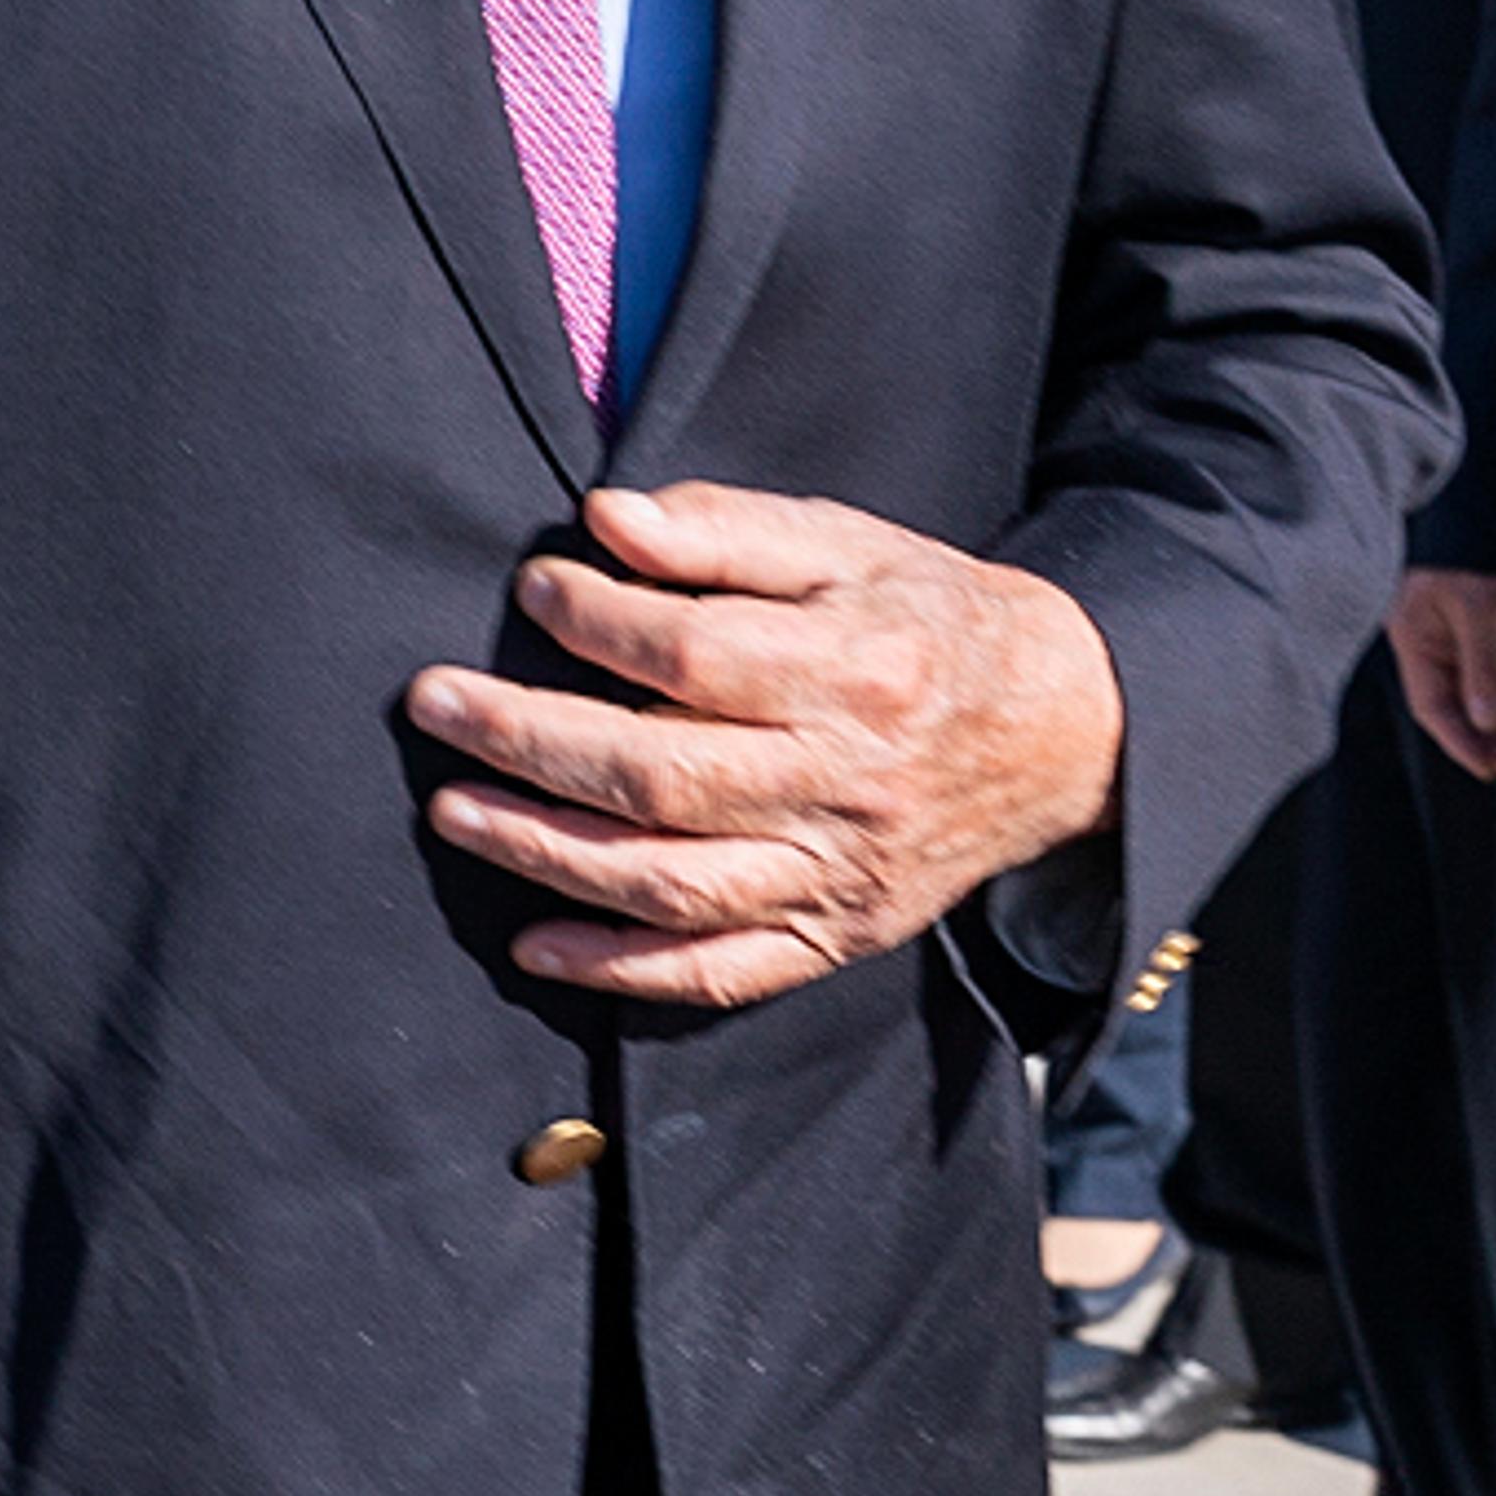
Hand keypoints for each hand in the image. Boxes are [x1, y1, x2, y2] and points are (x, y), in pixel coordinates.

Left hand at [405, 481, 1123, 1008]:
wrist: (1062, 732)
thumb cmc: (929, 619)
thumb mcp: (848, 546)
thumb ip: (726, 531)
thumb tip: (606, 522)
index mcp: (859, 671)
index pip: (696, 658)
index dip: (598, 624)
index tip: (533, 588)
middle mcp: (847, 784)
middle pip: (661, 777)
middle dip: (528, 742)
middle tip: (433, 704)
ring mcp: (841, 874)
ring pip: (672, 883)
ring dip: (546, 854)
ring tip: (454, 812)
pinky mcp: (839, 934)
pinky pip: (720, 973)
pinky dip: (621, 970)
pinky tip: (536, 944)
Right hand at [1389, 567, 1495, 788]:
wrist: (1487, 495)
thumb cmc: (1473, 545)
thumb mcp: (1477, 604)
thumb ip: (1482, 665)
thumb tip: (1488, 721)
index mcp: (1415, 635)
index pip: (1434, 705)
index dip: (1462, 741)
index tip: (1492, 769)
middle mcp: (1430, 640)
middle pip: (1460, 706)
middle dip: (1495, 743)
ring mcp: (1453, 632)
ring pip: (1483, 692)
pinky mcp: (1478, 622)